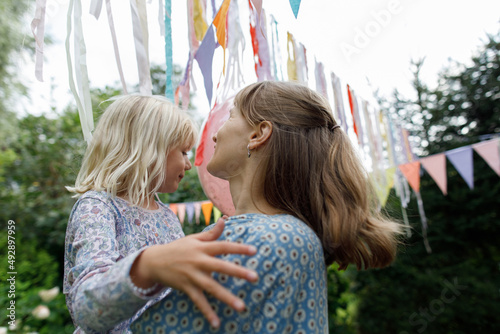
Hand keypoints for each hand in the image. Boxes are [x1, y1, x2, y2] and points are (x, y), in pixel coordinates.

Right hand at [130, 219, 257, 327]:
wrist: (153, 261)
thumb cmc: (178, 248)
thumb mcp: (193, 239)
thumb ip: (211, 234)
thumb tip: (224, 220)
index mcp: (202, 248)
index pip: (223, 246)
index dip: (238, 248)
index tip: (255, 250)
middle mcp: (198, 261)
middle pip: (220, 266)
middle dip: (238, 272)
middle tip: (255, 277)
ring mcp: (192, 275)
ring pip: (211, 287)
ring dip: (226, 297)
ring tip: (242, 306)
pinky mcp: (186, 288)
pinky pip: (198, 301)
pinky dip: (207, 312)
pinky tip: (217, 323)